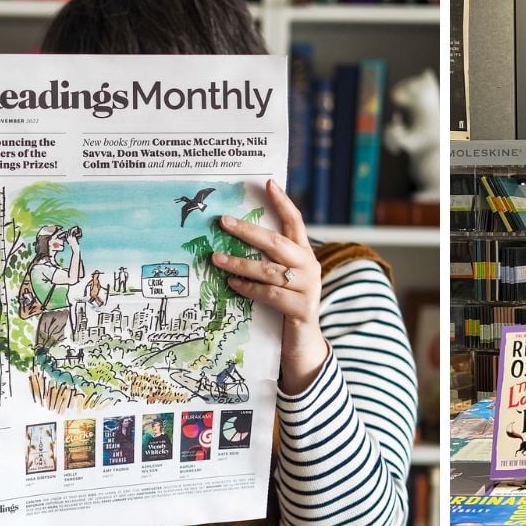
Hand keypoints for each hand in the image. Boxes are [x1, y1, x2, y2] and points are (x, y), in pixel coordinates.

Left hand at [214, 180, 325, 394]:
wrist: (304, 343)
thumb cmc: (285, 305)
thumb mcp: (280, 277)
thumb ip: (268, 259)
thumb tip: (233, 235)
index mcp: (304, 254)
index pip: (295, 222)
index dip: (283, 202)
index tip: (268, 183)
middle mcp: (309, 266)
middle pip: (278, 242)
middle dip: (249, 230)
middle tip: (223, 221)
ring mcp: (308, 288)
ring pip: (269, 270)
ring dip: (240, 263)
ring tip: (216, 258)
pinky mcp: (302, 309)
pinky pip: (270, 294)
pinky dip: (249, 288)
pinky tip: (233, 285)